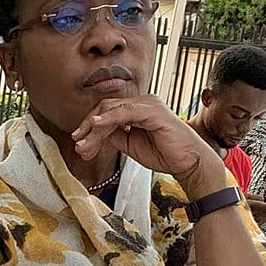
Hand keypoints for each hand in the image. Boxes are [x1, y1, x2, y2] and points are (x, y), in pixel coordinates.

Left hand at [71, 93, 228, 200]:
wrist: (188, 163)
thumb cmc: (165, 153)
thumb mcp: (130, 145)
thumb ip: (114, 136)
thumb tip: (95, 134)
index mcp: (138, 109)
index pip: (107, 111)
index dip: (90, 126)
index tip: (79, 143)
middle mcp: (142, 102)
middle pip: (106, 108)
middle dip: (88, 127)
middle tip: (78, 144)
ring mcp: (148, 104)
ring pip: (112, 110)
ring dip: (94, 127)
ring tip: (83, 143)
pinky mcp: (153, 111)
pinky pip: (125, 112)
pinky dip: (109, 118)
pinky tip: (96, 126)